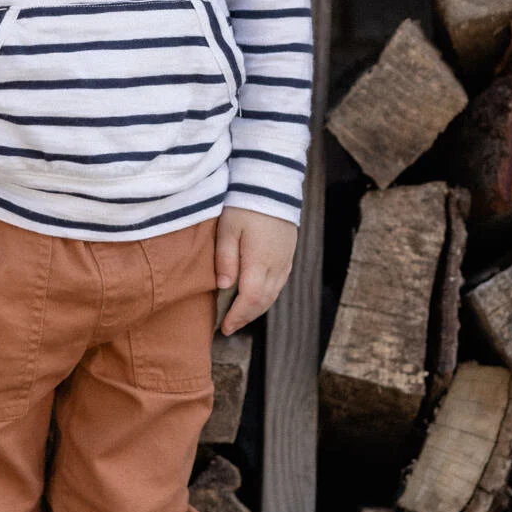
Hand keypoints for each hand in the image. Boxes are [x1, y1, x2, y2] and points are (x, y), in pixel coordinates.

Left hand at [215, 207, 297, 334]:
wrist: (272, 183)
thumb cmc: (245, 203)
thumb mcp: (228, 229)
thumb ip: (225, 259)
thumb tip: (223, 287)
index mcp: (260, 262)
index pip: (249, 300)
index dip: (237, 317)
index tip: (224, 328)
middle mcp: (277, 265)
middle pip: (263, 302)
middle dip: (246, 317)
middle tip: (229, 327)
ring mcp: (285, 260)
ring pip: (273, 294)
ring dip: (257, 308)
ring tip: (240, 316)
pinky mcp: (289, 254)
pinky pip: (279, 283)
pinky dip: (267, 296)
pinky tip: (257, 296)